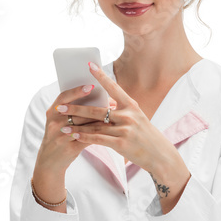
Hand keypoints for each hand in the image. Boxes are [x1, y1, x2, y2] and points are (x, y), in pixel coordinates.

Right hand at [34, 84, 116, 176]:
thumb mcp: (59, 121)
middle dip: (95, 106)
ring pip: (84, 124)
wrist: (49, 161)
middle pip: (77, 111)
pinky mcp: (69, 148)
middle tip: (109, 101)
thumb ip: (72, 110)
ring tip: (113, 113)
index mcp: (51, 112)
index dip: (77, 91)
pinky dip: (99, 132)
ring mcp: (60, 136)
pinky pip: (87, 138)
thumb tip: (97, 98)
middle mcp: (54, 123)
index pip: (64, 97)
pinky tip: (109, 129)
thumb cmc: (59, 136)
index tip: (91, 86)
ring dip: (100, 119)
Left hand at [54, 62, 180, 178]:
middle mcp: (128, 115)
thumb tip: (104, 103)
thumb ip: (120, 110)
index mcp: (131, 106)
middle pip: (98, 110)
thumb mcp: (136, 118)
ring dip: (76, 126)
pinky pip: (99, 139)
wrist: (160, 155)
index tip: (89, 65)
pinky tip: (74, 136)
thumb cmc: (145, 135)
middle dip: (76, 108)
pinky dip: (85, 138)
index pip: (114, 88)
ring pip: (95, 126)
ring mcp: (125, 130)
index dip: (101, 76)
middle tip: (60, 107)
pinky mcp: (122, 144)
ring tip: (61, 125)